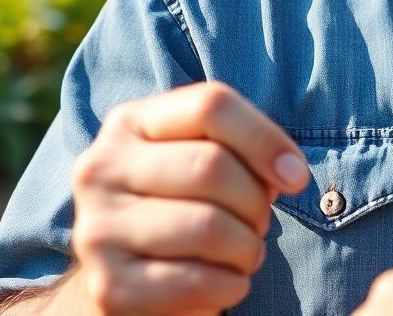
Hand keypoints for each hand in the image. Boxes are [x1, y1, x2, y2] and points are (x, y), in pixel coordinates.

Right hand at [60, 82, 309, 314]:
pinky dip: (231, 285)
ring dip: (248, 247)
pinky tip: (227, 283)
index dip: (266, 139)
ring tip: (244, 253)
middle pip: (211, 165)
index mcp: (130, 123)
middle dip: (256, 201)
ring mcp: (97, 229)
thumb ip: (245, 149)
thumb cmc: (185, 203)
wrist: (128, 273)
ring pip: (208, 226)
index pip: (211, 105)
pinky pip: (197, 283)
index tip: (295, 177)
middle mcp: (101, 169)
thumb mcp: (206, 159)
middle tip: (258, 223)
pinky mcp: (109, 286)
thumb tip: (289, 173)